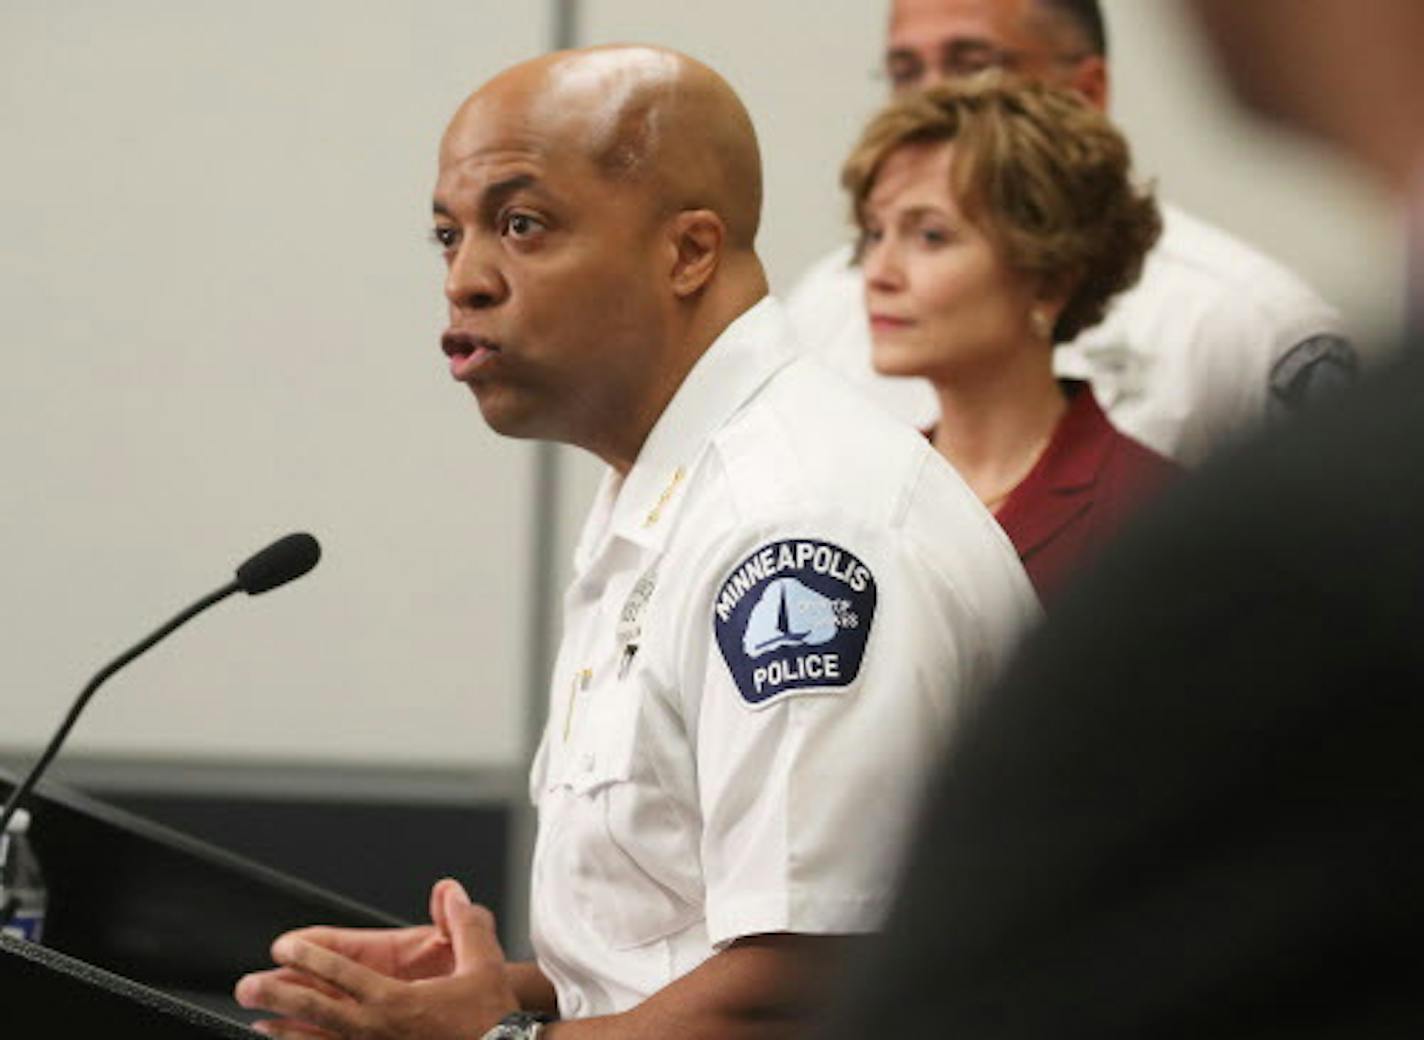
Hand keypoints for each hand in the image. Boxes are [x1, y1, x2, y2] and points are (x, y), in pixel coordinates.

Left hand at [235, 878, 518, 1038]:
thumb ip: (465, 924)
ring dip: (286, 1032)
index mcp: (398, 1002)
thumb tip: (451, 890)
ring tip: (257, 1022)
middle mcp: (378, 1032)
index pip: (344, 975)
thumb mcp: (483, 965)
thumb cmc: (491, 1019)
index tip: (283, 946)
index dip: (311, 958)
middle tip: (247, 986)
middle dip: (279, 995)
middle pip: (317, 1012)